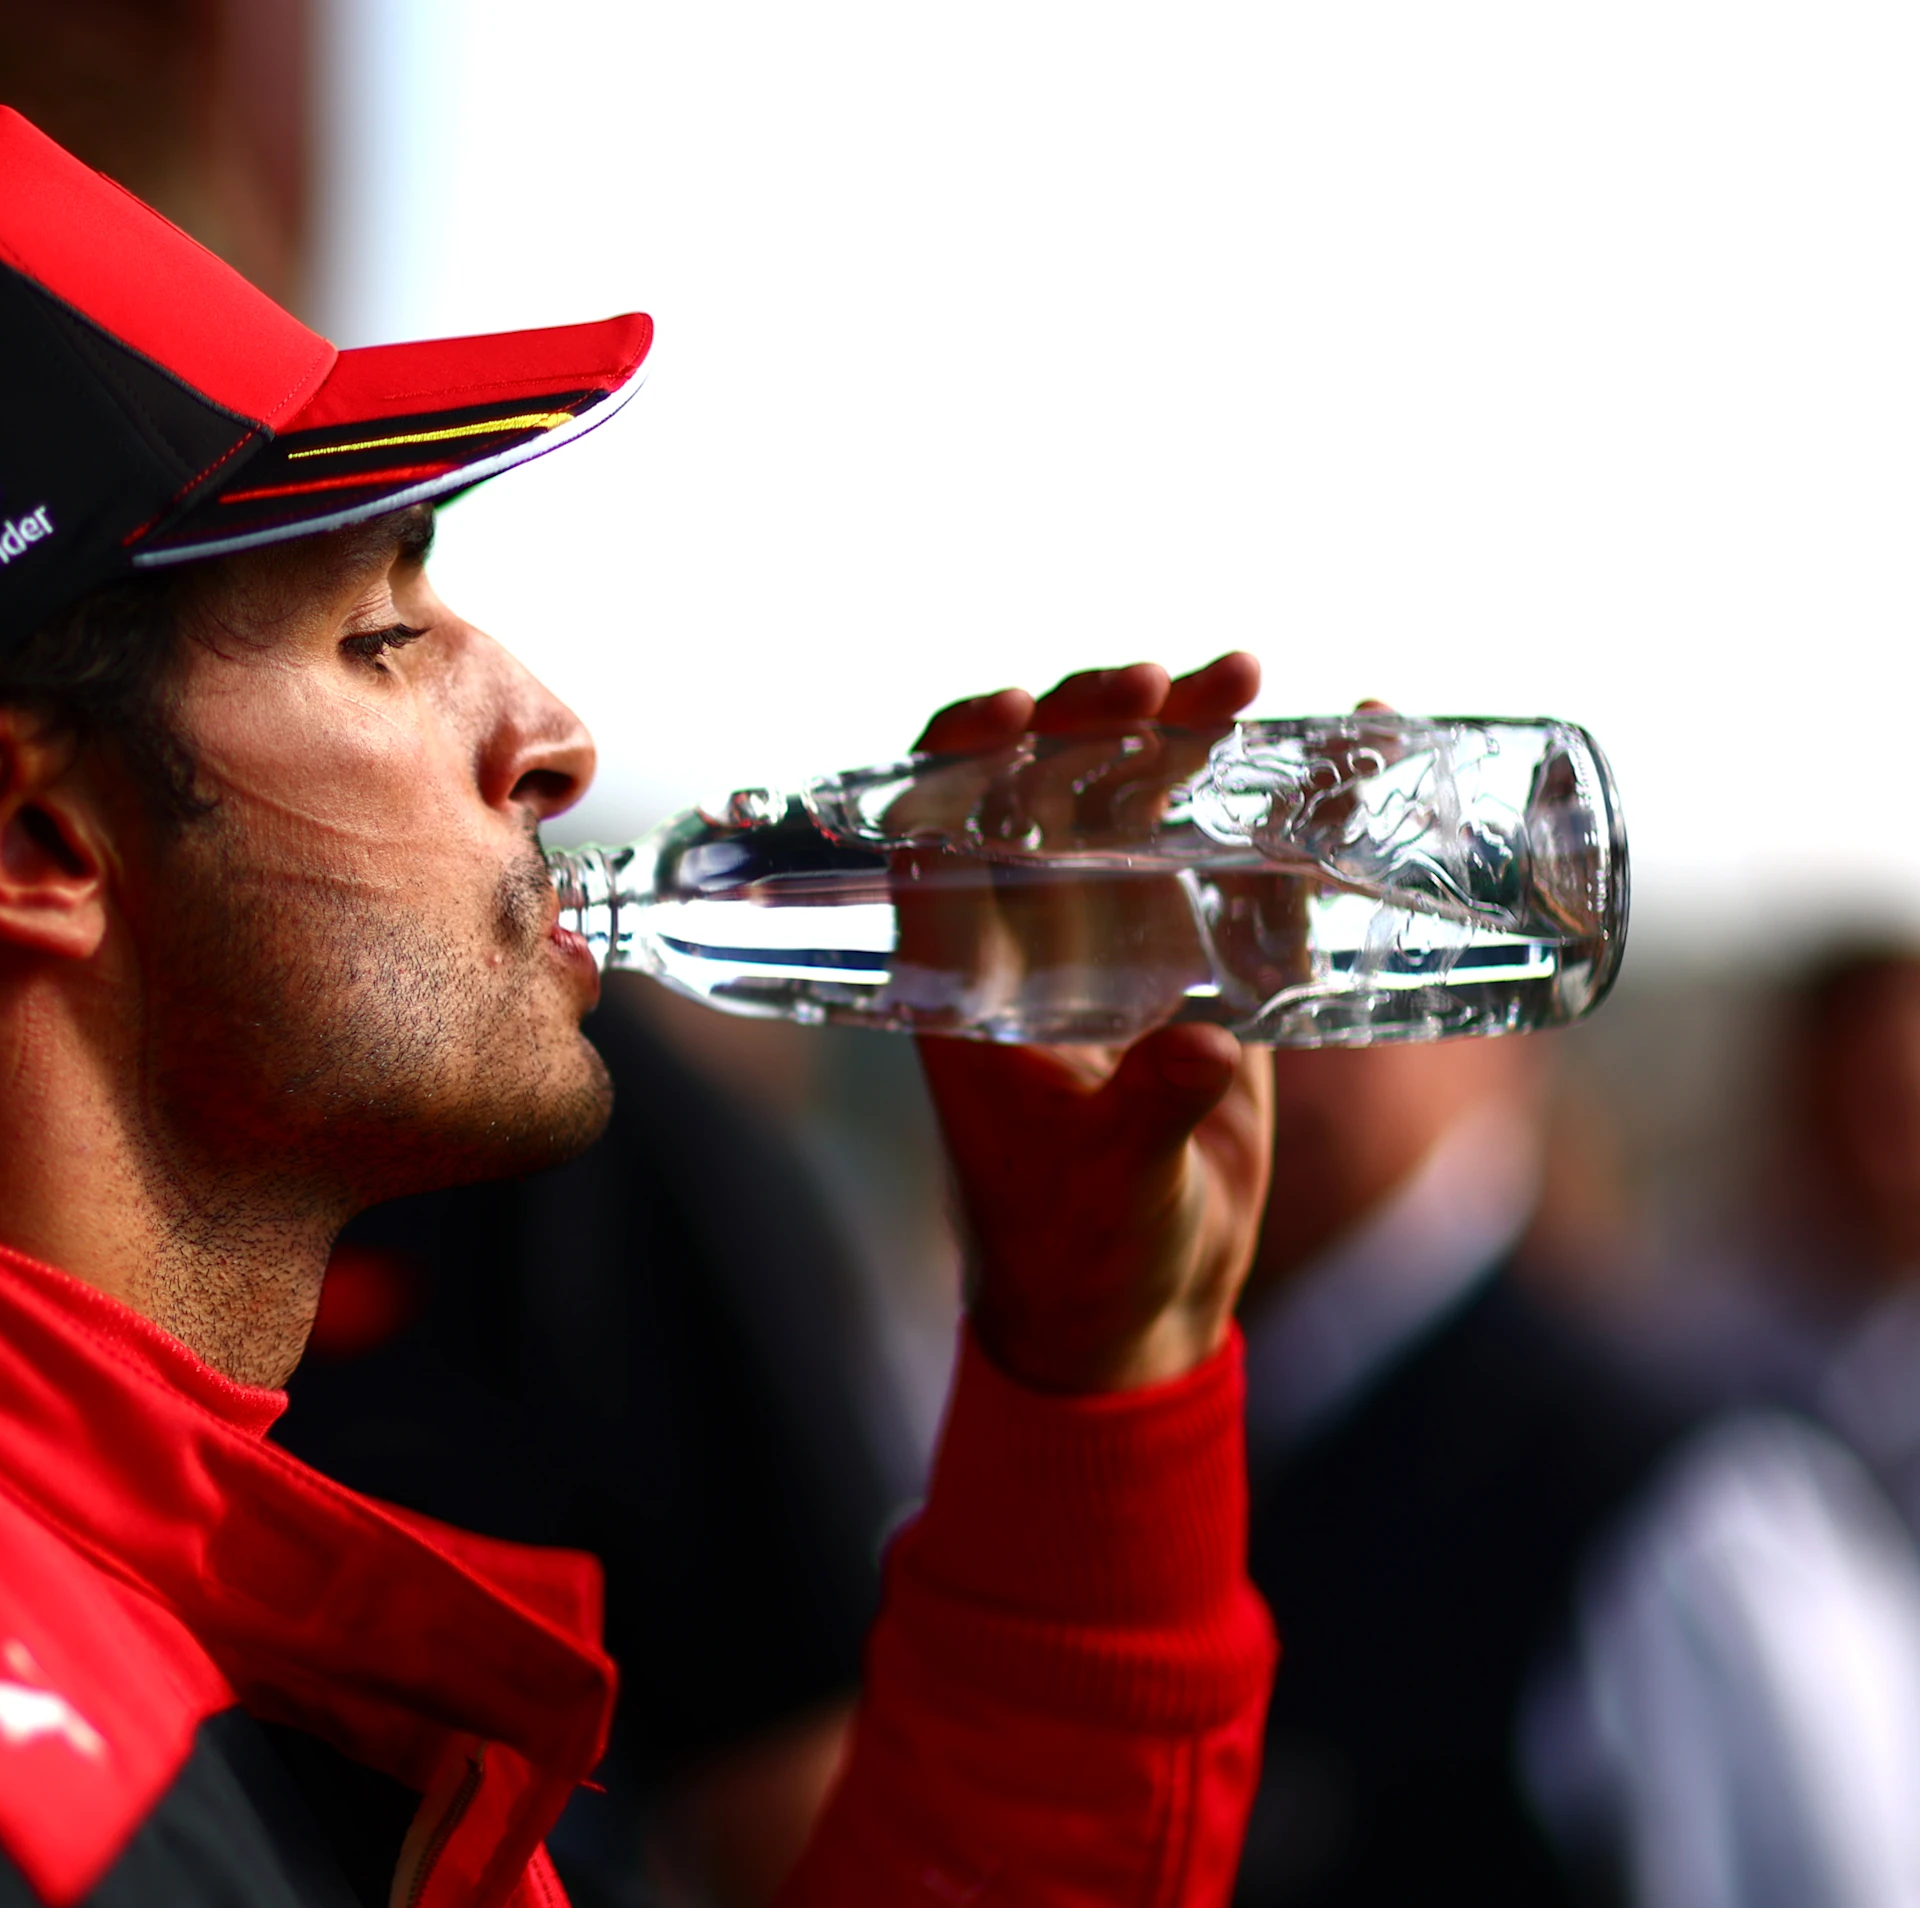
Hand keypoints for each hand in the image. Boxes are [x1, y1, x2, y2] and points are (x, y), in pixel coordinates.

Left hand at [908, 658, 1276, 1392]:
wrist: (1130, 1311)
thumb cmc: (1080, 1254)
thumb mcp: (1114, 1187)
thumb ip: (1152, 1118)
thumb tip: (1200, 1053)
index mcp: (970, 983)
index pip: (933, 840)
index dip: (955, 760)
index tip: (1007, 710)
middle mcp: (1034, 945)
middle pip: (1041, 794)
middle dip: (1091, 720)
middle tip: (1158, 681)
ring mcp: (1120, 946)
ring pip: (1136, 808)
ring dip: (1183, 737)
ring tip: (1242, 678)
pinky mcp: (1204, 970)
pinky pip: (1236, 866)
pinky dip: (1280, 806)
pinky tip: (1343, 739)